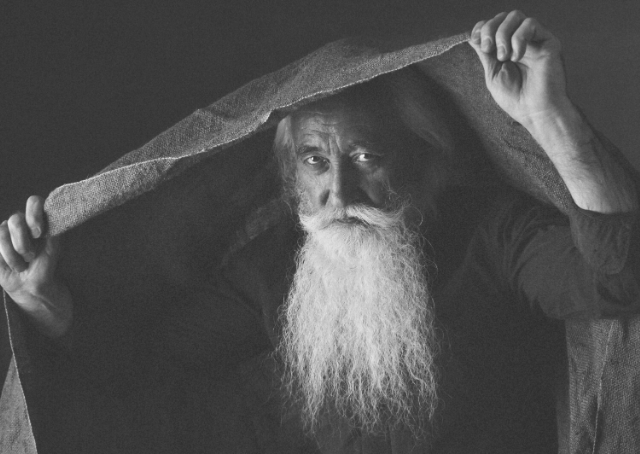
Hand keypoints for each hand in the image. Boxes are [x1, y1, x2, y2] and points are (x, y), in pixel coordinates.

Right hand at [0, 196, 71, 337]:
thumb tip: (55, 214)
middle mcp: (21, 223)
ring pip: (2, 232)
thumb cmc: (46, 264)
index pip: (34, 202)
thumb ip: (54, 230)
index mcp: (38, 219)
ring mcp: (5, 232)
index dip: (34, 214)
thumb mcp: (55, 248)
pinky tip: (14, 265)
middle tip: (31, 255)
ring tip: (24, 263)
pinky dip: (6, 258)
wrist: (32, 285)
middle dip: (23, 241)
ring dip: (14, 254)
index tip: (39, 233)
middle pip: (15, 219)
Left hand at [470, 11, 636, 213]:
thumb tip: (474, 35)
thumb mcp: (492, 74)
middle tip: (489, 50)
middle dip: (490, 29)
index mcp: (506, 49)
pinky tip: (517, 56)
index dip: (482, 28)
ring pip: (515, 16)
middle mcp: (520, 42)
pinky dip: (519, 38)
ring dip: (503, 34)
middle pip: (502, 17)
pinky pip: (530, 24)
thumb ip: (485, 54)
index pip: (492, 25)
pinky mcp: (548, 41)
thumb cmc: (516, 99)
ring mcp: (534, 40)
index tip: (478, 41)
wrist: (536, 112)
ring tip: (505, 56)